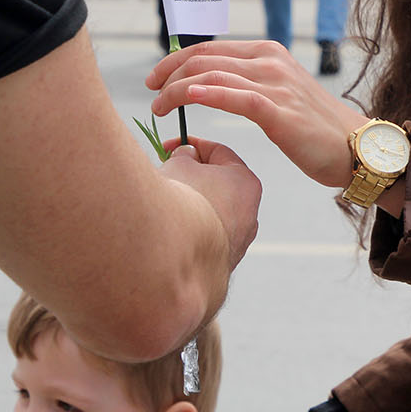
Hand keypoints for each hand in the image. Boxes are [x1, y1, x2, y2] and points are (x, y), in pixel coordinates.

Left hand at [149, 41, 367, 189]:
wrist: (354, 147)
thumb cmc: (314, 126)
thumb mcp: (280, 93)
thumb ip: (250, 83)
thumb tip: (213, 85)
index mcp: (269, 52)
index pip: (210, 48)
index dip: (176, 60)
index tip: (156, 79)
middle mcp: (270, 61)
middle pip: (205, 58)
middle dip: (169, 73)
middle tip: (151, 93)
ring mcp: (276, 84)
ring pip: (212, 75)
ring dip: (177, 90)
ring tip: (160, 107)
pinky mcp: (279, 111)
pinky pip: (235, 97)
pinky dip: (206, 94)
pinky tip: (186, 99)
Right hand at [157, 136, 261, 267]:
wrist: (174, 262)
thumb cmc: (180, 204)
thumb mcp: (178, 165)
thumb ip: (183, 156)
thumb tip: (186, 158)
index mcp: (246, 183)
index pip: (219, 153)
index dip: (191, 146)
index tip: (167, 147)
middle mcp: (249, 214)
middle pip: (216, 185)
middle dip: (188, 176)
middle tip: (163, 174)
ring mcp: (236, 243)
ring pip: (208, 214)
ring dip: (186, 205)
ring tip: (161, 206)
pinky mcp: (219, 265)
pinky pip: (201, 239)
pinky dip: (185, 232)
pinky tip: (165, 234)